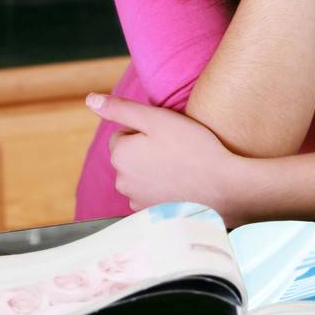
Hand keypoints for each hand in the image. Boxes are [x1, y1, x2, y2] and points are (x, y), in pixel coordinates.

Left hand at [86, 93, 250, 222]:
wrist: (223, 187)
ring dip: (154, 171)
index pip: (123, 135)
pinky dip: (162, 189)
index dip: (147, 132)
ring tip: (182, 168)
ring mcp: (136, 200)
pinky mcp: (151, 214)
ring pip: (140, 176)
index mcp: (120, 154)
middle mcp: (121, 180)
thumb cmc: (194, 148)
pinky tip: (182, 185)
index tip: (168, 135)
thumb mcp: (158, 119)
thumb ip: (122, 109)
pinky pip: (150, 195)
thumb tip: (90, 99)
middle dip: (147, 152)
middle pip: (130, 157)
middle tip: (178, 150)